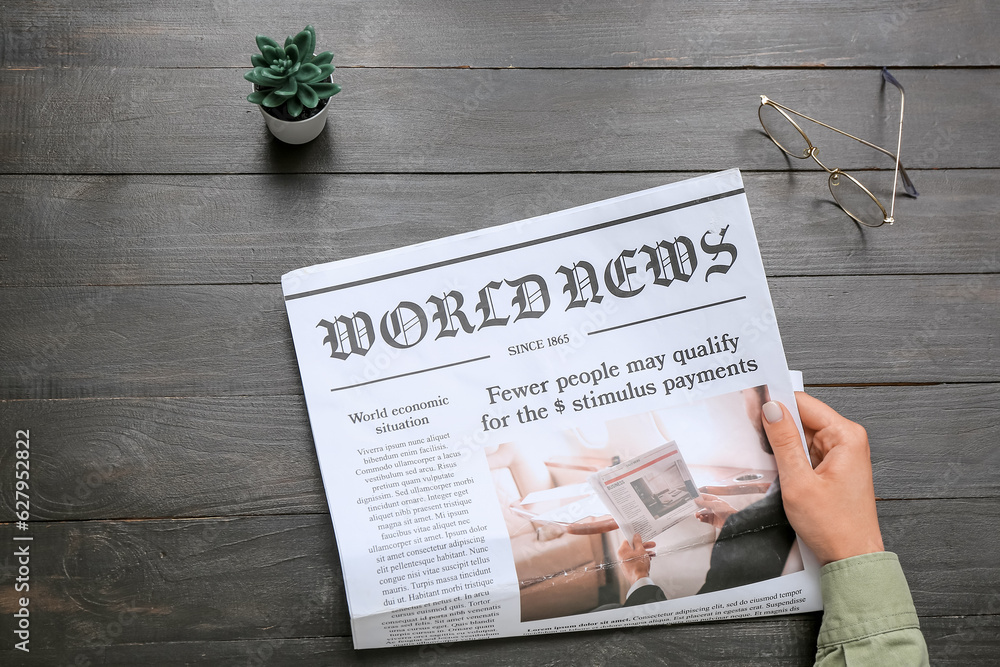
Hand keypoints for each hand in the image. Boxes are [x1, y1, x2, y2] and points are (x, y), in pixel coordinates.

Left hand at [617, 532, 655, 582]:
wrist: (639, 580)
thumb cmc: (639, 565)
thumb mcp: (641, 550)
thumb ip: (638, 542)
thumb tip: (636, 536)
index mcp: (622, 550)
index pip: (628, 540)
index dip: (636, 539)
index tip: (642, 538)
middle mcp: (621, 556)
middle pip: (633, 547)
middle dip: (643, 546)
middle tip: (651, 545)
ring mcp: (624, 563)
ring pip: (635, 554)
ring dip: (644, 553)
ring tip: (652, 554)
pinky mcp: (628, 568)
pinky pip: (634, 560)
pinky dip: (641, 558)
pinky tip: (648, 559)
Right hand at [694, 493, 736, 528]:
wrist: (732, 520)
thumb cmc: (727, 510)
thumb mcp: (714, 504)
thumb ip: (704, 502)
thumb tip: (697, 500)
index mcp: (713, 500)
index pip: (703, 497)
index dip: (697, 497)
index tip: (691, 498)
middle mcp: (711, 506)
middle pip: (701, 505)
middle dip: (696, 507)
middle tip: (692, 508)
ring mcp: (711, 513)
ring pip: (702, 513)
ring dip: (698, 514)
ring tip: (697, 515)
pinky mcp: (711, 520)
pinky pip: (704, 519)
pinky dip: (701, 519)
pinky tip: (700, 518)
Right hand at [762, 392, 884, 565]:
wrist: (851, 558)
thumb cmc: (834, 526)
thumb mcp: (799, 481)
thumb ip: (783, 441)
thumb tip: (771, 409)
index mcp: (846, 436)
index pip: (804, 403)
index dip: (776, 404)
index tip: (753, 409)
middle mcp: (848, 440)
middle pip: (803, 417)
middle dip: (779, 427)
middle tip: (756, 440)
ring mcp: (842, 454)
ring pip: (803, 435)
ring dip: (784, 445)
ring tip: (774, 464)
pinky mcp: (835, 467)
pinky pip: (807, 451)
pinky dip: (792, 457)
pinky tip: (783, 471)